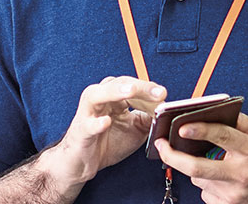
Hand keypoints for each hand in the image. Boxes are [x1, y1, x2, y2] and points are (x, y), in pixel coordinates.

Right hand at [40, 76, 166, 186]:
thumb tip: (166, 112)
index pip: (133, 86)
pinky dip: (96, 123)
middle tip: (158, 93)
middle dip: (140, 87)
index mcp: (114, 97)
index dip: (150, 89)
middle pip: (119, 84)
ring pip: (97, 95)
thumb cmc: (107, 141)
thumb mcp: (136, 130)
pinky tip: (105, 122)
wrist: (82, 162)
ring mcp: (88, 113)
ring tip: (130, 91)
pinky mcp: (81, 131)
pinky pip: (88, 125)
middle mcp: (99, 99)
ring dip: (114, 92)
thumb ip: (150, 119)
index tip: (164, 94)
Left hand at [155, 112, 247, 203]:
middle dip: (172, 155)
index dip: (200, 129)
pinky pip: (205, 192)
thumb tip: (221, 113)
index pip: (221, 137)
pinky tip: (220, 177)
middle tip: (161, 145)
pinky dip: (207, 182)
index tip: (182, 125)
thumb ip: (245, 124)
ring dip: (196, 167)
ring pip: (198, 178)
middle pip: (196, 166)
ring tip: (208, 160)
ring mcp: (232, 193)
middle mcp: (240, 174)